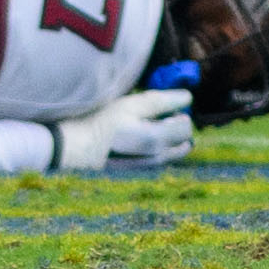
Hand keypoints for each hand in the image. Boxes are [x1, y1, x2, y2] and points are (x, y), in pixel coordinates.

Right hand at [52, 87, 193, 171]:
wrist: (80, 147)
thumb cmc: (102, 120)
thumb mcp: (130, 104)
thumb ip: (161, 101)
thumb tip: (188, 98)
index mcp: (156, 139)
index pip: (185, 127)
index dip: (180, 112)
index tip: (169, 106)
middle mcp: (157, 157)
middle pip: (183, 140)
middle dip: (178, 126)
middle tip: (161, 116)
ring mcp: (150, 166)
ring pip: (175, 151)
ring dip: (171, 137)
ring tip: (150, 126)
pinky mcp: (142, 170)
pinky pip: (162, 157)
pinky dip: (160, 146)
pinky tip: (142, 137)